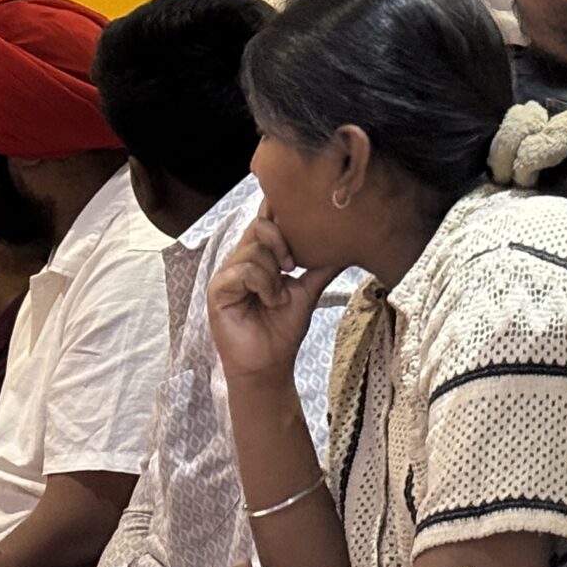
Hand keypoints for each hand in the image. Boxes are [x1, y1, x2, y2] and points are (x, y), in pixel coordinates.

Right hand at [208, 208, 338, 386]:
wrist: (271, 363)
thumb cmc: (284, 328)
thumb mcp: (308, 290)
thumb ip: (322, 266)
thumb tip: (348, 245)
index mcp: (259, 256)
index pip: (263, 220)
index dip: (275, 207)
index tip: (296, 203)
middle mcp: (240, 260)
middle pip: (260, 226)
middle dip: (282, 243)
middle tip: (292, 268)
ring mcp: (227, 274)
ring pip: (255, 250)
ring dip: (275, 276)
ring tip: (277, 298)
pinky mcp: (218, 289)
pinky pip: (245, 271)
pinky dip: (264, 286)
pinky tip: (268, 302)